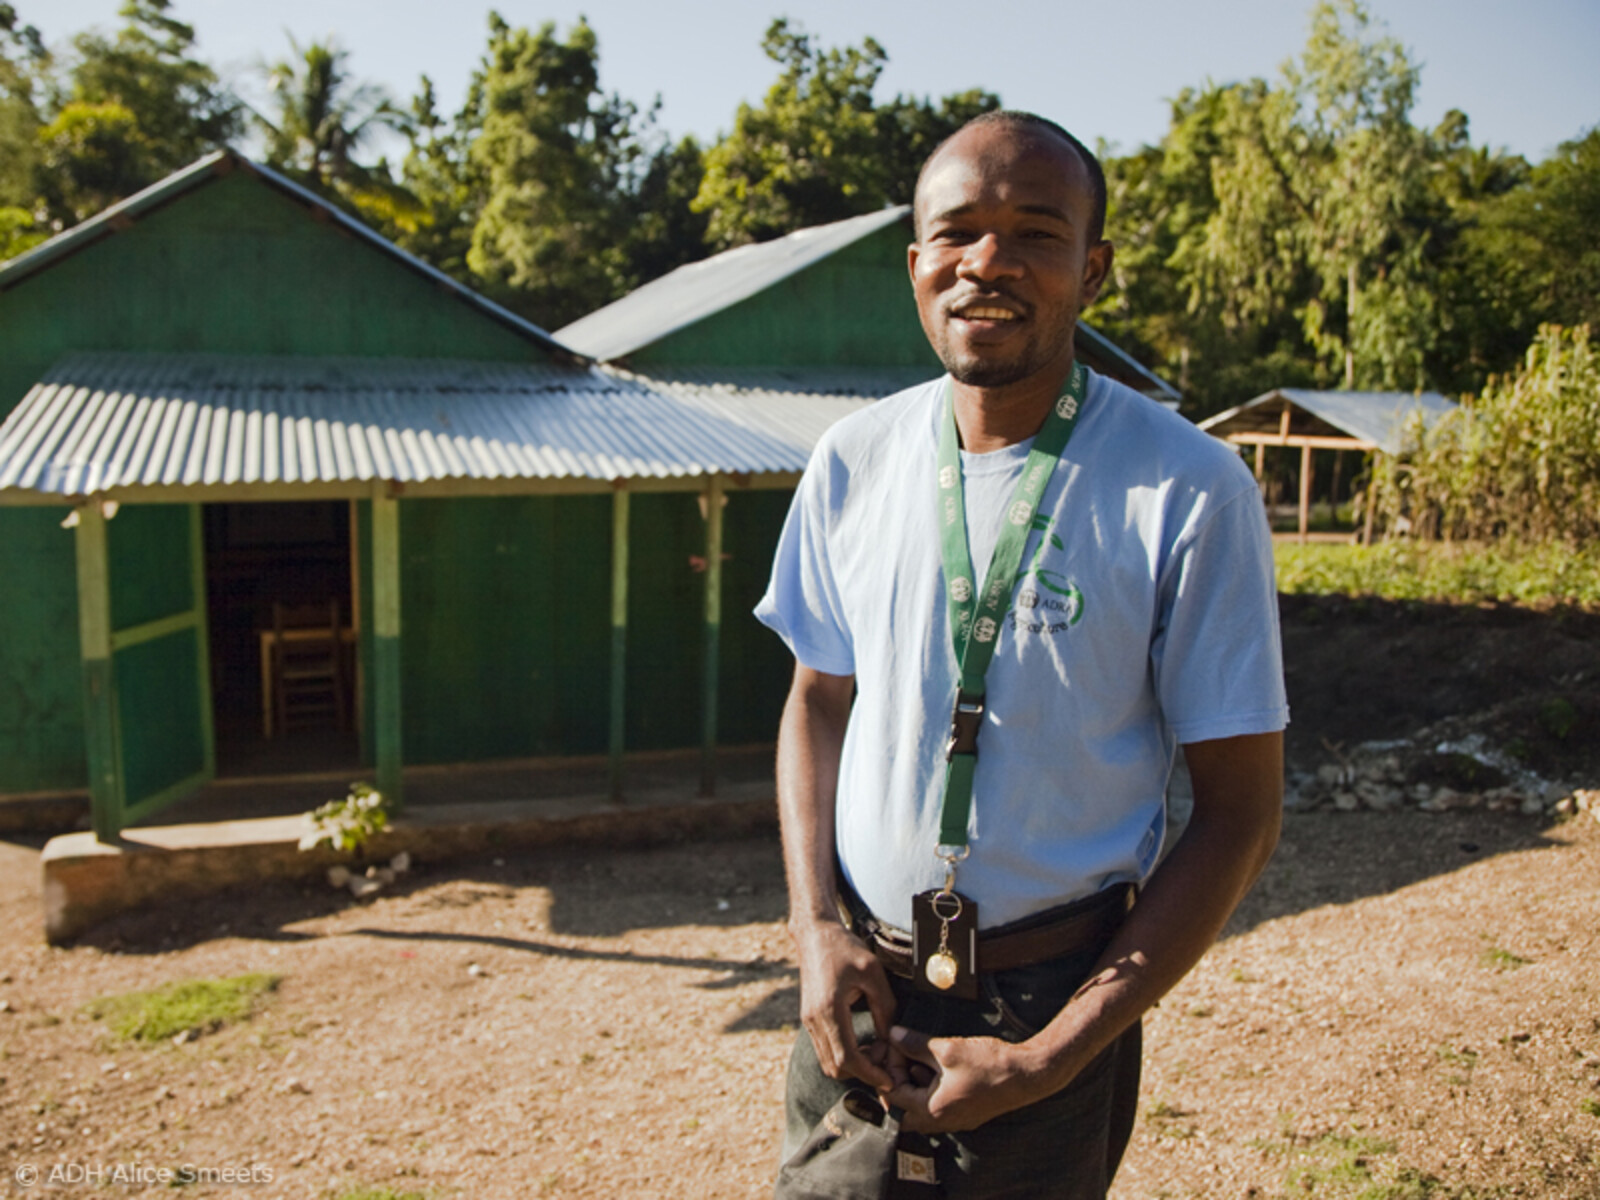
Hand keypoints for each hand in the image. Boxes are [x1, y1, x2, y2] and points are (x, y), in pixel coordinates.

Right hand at [792, 920, 897, 1089]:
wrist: (815, 934)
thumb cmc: (844, 949)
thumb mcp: (873, 973)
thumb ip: (885, 1007)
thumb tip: (892, 1038)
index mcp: (829, 1009)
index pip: (847, 1058)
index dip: (869, 1074)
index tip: (888, 1079)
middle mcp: (814, 1020)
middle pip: (835, 1067)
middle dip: (862, 1072)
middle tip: (884, 1060)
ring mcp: (808, 1021)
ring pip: (827, 1061)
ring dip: (852, 1065)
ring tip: (875, 1049)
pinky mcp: (809, 1019)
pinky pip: (825, 1049)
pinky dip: (843, 1054)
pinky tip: (862, 1041)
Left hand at [882, 1025, 1050, 1132]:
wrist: (1026, 1074)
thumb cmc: (988, 1064)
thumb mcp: (947, 1049)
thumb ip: (915, 1043)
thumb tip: (893, 1034)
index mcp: (932, 1110)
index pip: (894, 1094)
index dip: (890, 1067)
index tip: (894, 1046)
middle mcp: (941, 1122)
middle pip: (903, 1108)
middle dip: (898, 1081)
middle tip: (900, 1056)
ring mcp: (955, 1120)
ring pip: (920, 1107)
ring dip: (915, 1083)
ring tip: (918, 1056)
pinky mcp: (967, 1113)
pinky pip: (938, 1105)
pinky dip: (931, 1087)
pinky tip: (937, 1065)